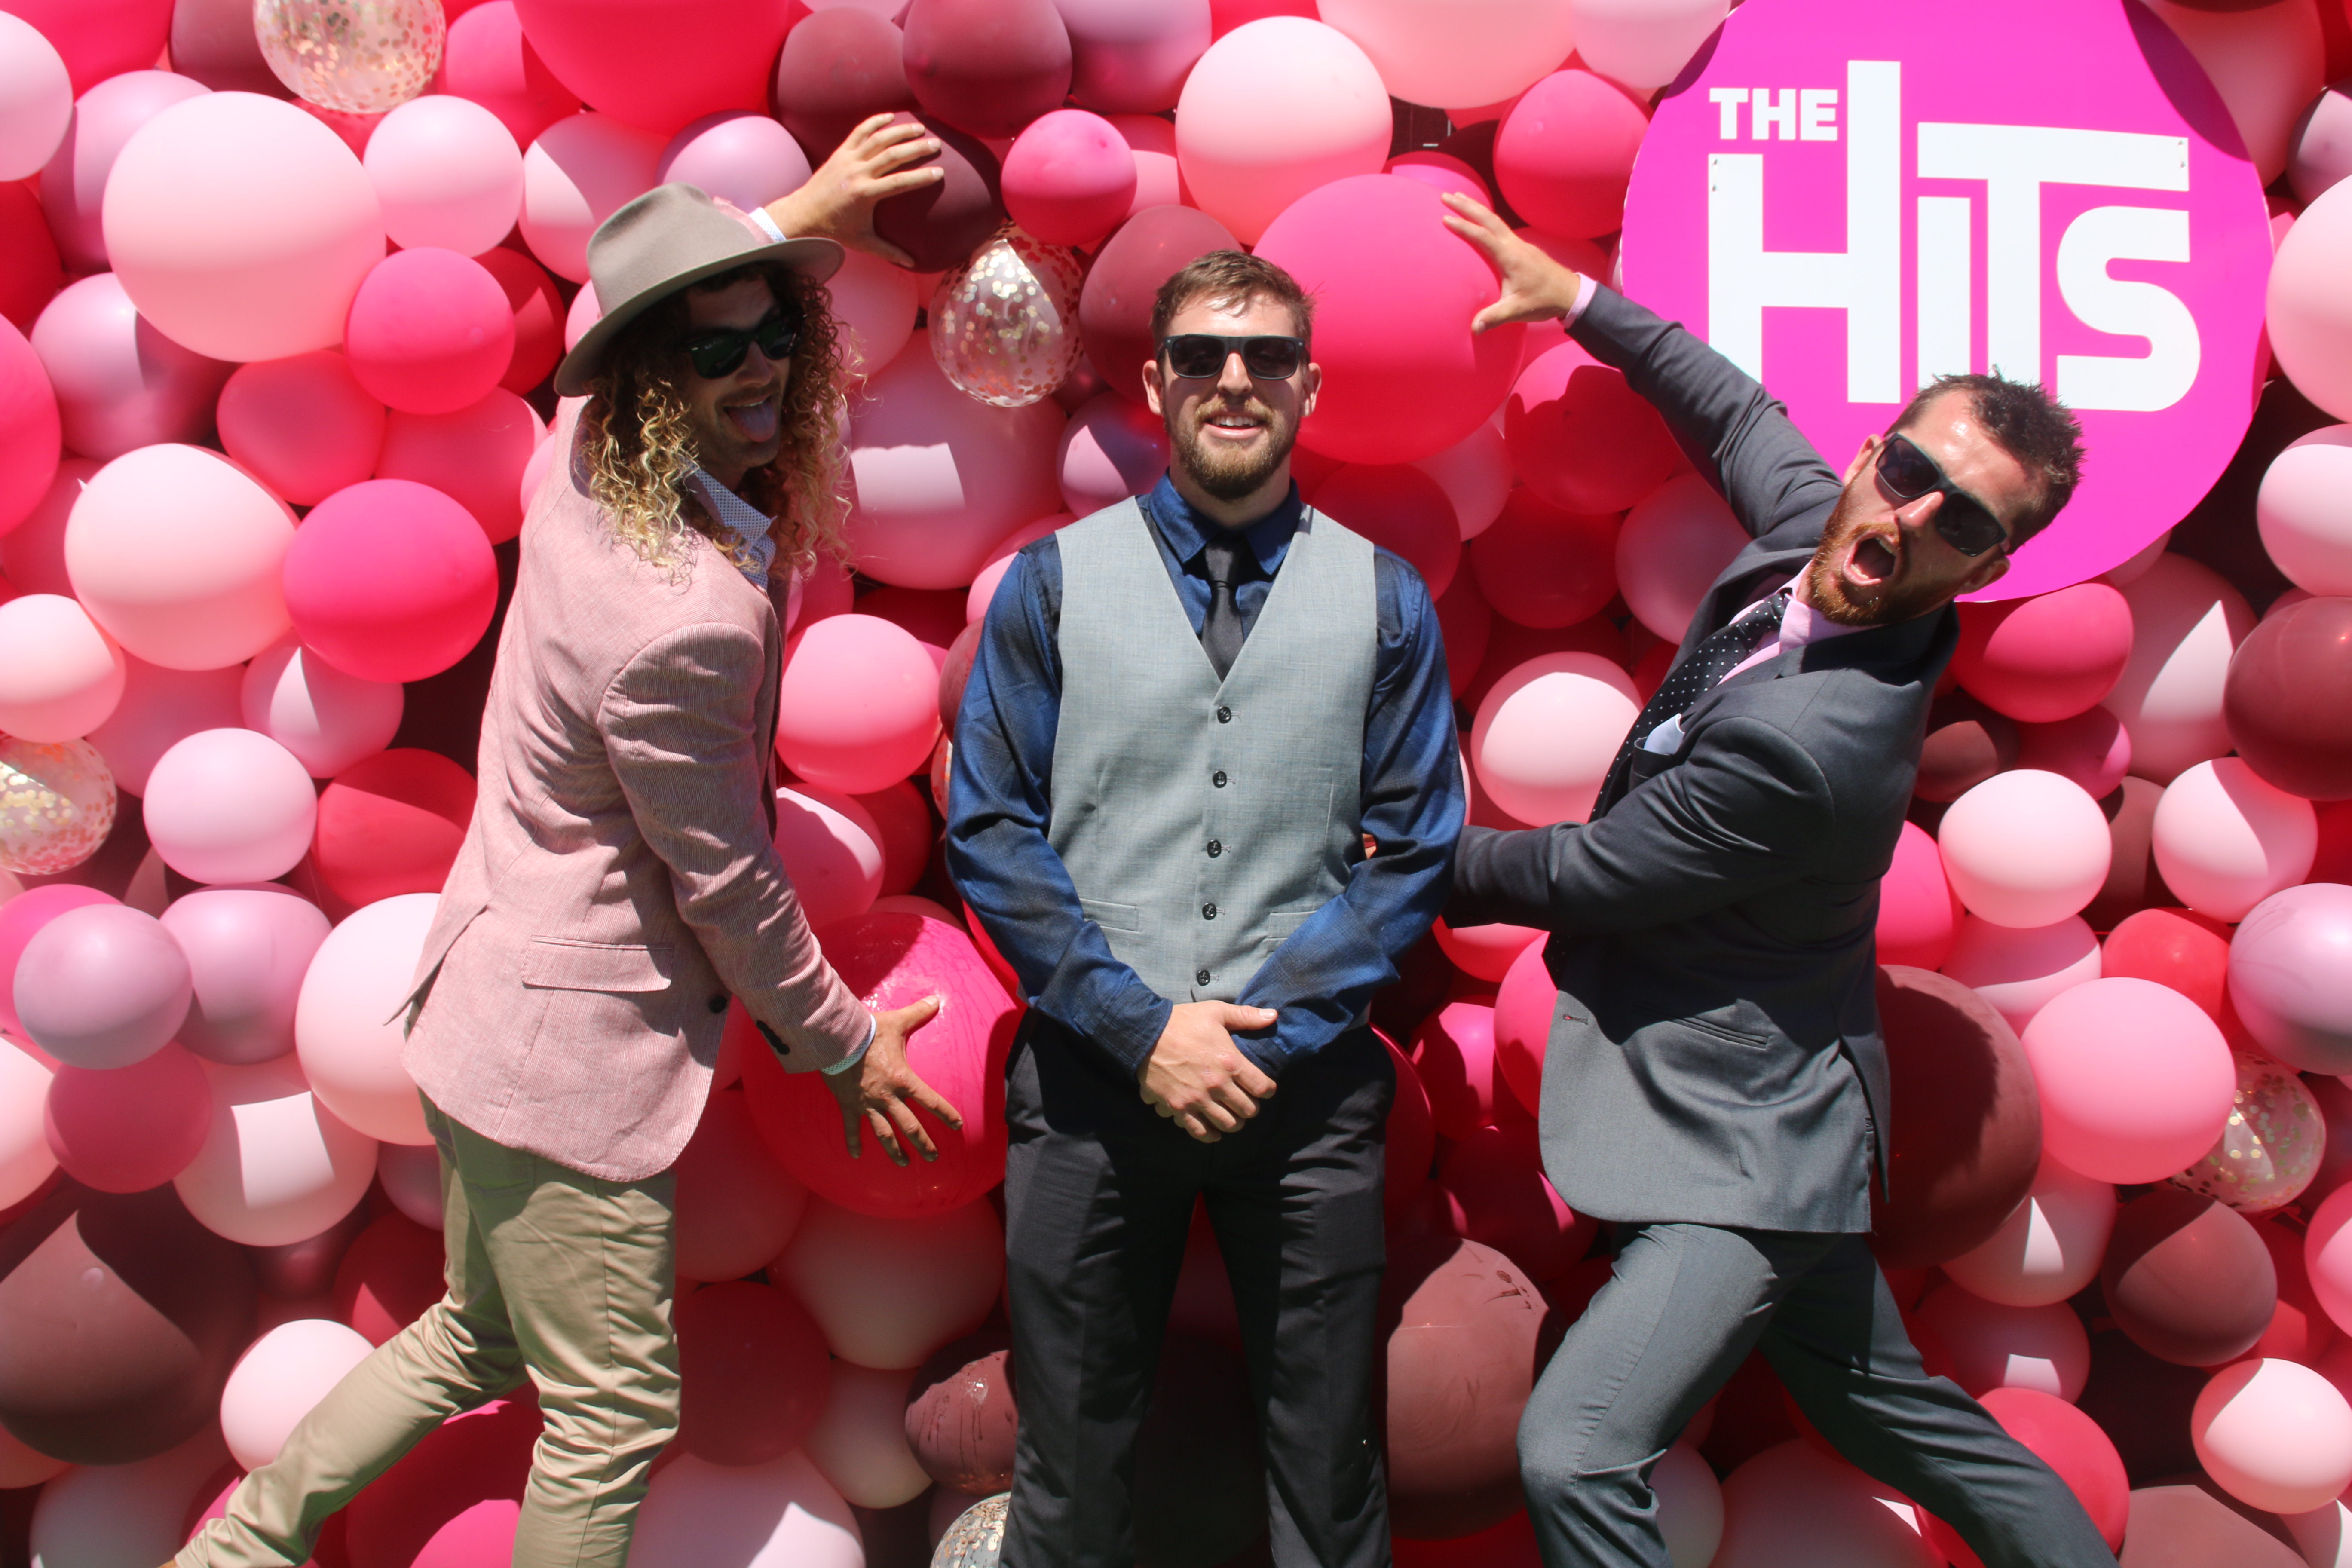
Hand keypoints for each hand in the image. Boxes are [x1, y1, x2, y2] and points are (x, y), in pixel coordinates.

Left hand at [763, 113, 945, 267]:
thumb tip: (912, 263)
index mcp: (865, 195)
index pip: (899, 182)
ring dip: (900, 130)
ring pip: (877, 139)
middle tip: (936, 144)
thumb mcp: (862, 242)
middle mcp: (857, 173)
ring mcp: (847, 160)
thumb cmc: (834, 229)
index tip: (939, 172)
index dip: (921, 177)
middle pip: (892, 155)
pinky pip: (859, 132)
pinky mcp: (840, 152)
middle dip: (916, 147)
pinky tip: (890, 116)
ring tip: (919, 127)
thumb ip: (888, 250)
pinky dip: (875, 122)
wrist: (803, 214)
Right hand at [824, 996, 964, 1165]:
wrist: (836, 1039)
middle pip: (910, 1126)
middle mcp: (888, 1096)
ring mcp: (868, 1103)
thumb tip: (937, 999)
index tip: (958, 1126)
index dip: (946, 1114)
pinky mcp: (849, 1105)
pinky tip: (855, 1156)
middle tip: (933, 1158)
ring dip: (894, 1150)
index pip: (931, 1100)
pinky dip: (853, 1141)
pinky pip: (852, 1127)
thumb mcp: (897, 1022)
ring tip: (903, 1163)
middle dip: (923, 1143)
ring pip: (884, 1133)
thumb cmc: (869, 1031)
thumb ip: (919, 1012)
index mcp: (904, 1079)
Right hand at [1138, 1002, 1278, 1142]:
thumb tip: (1273, 1016)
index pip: (1263, 1088)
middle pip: (1248, 1110)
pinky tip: (1214, 1131)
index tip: (1265, 1088)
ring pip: (1227, 1124)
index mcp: (1230, 1061)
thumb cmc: (1182, 1021)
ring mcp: (1197, 1099)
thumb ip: (1246, 1016)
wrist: (1145, 1034)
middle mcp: (1217, 1085)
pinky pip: (1200, 1131)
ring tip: (1231, 1115)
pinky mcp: (1178, 1108)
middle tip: (1247, 1102)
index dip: (1268, 1090)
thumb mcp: (1216, 1012)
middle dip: (1251, 1107)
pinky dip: (1210, 1135)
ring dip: (1233, 1122)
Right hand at [1439, 192, 1586, 333]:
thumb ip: (1494, 318)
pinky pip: (1501, 227)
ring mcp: (1520, 244)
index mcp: (1510, 257)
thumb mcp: (1518, 310)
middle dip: (1466, 205)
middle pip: (1488, 218)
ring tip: (1460, 198)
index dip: (1464, 226)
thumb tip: (1474, 329)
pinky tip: (1482, 219)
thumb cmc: (1544, 300)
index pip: (1483, 236)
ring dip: (1476, 208)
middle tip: (1446, 196)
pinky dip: (1487, 218)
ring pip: (1495, 219)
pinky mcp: (1523, 247)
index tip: (1446, 218)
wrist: (1570, 293)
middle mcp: (1515, 245)